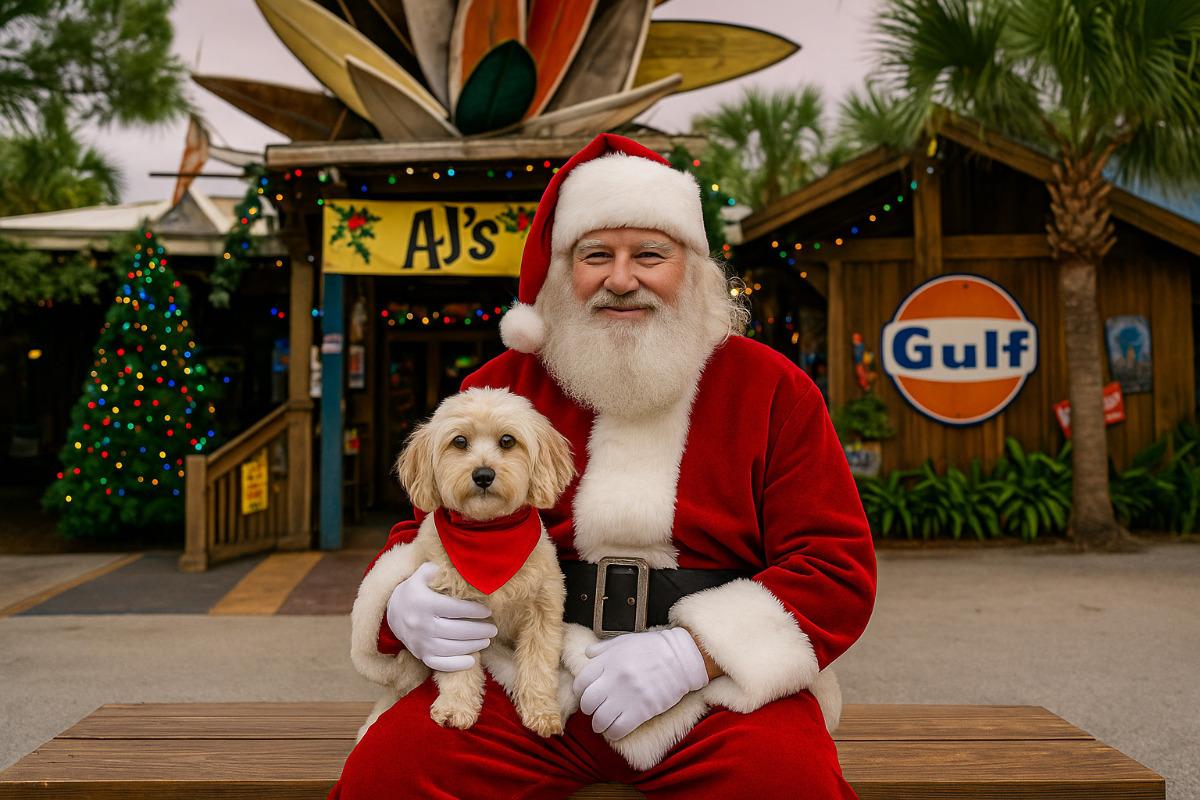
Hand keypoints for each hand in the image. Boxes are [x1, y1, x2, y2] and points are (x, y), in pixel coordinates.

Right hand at [386, 562, 496, 671]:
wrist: (390, 614)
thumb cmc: (412, 593)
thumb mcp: (419, 577)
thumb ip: (433, 570)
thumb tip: (447, 565)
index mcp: (424, 604)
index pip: (454, 609)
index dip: (474, 610)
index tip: (488, 611)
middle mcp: (422, 625)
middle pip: (457, 631)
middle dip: (479, 630)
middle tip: (493, 629)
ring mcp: (421, 643)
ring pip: (452, 648)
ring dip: (473, 645)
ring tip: (487, 640)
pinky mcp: (421, 655)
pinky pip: (440, 664)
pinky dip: (457, 664)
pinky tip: (472, 660)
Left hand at [572, 628, 709, 739]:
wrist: (681, 659)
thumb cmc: (653, 648)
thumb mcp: (625, 640)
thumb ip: (604, 648)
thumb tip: (588, 653)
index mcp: (608, 661)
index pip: (581, 682)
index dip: (581, 690)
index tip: (586, 694)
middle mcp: (614, 679)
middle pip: (588, 703)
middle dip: (588, 709)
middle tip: (593, 710)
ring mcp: (627, 696)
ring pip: (600, 719)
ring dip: (598, 724)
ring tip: (602, 724)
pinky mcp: (641, 711)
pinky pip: (618, 729)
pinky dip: (612, 733)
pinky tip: (614, 731)